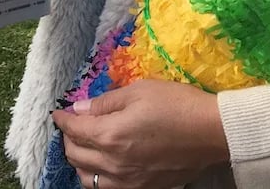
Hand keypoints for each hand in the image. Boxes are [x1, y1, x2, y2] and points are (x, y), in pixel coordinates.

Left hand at [52, 80, 229, 188]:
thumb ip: (106, 102)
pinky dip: (96, 177)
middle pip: (76, 154)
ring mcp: (127, 180)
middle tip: (73, 125)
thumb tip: (80, 108)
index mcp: (110, 134)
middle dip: (69, 138)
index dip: (63, 119)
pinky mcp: (141, 188)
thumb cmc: (177, 104)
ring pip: (86, 177)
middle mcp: (113, 162)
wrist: (211, 132)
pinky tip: (103, 165)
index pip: (74, 129)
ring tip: (85, 146)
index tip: (59, 112)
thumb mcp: (140, 91)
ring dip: (79, 160)